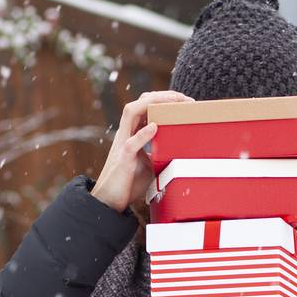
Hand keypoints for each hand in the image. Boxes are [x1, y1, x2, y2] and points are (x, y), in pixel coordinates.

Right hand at [90, 89, 189, 212]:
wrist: (110, 201)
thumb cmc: (129, 182)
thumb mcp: (151, 164)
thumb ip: (161, 154)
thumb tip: (183, 154)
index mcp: (133, 132)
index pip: (147, 106)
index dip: (165, 99)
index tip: (186, 101)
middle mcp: (126, 133)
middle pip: (140, 102)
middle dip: (162, 96)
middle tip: (184, 98)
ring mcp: (122, 143)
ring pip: (132, 112)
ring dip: (152, 104)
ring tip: (172, 102)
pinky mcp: (122, 159)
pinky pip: (131, 143)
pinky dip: (143, 134)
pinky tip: (154, 126)